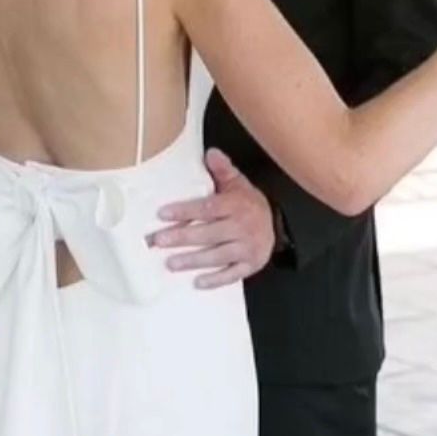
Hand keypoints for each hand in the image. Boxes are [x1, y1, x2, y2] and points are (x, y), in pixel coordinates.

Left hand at [148, 149, 276, 288]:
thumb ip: (222, 170)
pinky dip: (215, 280)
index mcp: (236, 205)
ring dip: (193, 260)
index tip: (163, 214)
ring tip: (170, 263)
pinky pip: (232, 274)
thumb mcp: (238, 183)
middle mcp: (242, 227)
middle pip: (209, 234)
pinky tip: (198, 282)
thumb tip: (210, 152)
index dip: (185, 211)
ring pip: (217, 256)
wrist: (278, 224)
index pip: (208, 208)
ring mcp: (247, 248)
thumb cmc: (249, 203)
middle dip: (182, 237)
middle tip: (158, 241)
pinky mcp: (250, 264)